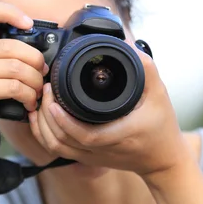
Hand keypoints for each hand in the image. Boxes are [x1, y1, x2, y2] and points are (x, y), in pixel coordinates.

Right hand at [0, 1, 47, 156]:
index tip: (28, 23)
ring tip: (37, 91)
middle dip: (34, 60)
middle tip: (42, 73)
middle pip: (10, 46)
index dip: (10, 12)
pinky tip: (29, 102)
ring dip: (34, 81)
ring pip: (14, 67)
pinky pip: (12, 87)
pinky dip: (27, 95)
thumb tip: (34, 46)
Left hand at [28, 42, 192, 184]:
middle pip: (62, 141)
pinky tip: (40, 118)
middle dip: (46, 117)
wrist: (163, 159)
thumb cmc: (161, 126)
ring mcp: (91, 157)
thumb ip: (145, 69)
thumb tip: (127, 44)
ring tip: (39, 102)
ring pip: (56, 148)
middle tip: (44, 91)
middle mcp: (102, 149)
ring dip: (42, 126)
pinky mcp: (86, 158)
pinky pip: (57, 150)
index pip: (85, 135)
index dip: (64, 121)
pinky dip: (44, 135)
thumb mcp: (159, 94)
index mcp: (120, 135)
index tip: (53, 100)